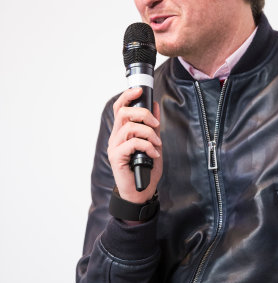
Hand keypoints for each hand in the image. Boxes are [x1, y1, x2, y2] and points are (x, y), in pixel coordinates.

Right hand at [107, 87, 162, 203]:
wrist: (141, 192)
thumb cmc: (145, 169)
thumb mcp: (153, 143)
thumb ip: (152, 126)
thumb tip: (155, 106)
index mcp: (121, 132)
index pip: (119, 108)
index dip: (127, 96)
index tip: (139, 90)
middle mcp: (115, 138)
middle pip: (123, 112)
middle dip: (143, 114)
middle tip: (155, 124)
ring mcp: (114, 147)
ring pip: (129, 127)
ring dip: (148, 133)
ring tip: (156, 144)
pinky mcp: (117, 157)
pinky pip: (132, 143)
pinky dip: (147, 146)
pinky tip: (153, 154)